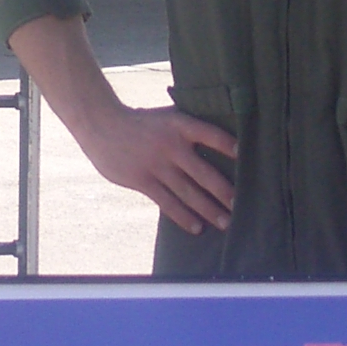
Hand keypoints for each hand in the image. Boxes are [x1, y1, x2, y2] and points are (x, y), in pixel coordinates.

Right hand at [81, 103, 238, 234]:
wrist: (102, 124)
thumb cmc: (141, 123)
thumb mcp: (166, 118)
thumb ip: (188, 130)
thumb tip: (221, 144)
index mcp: (179, 125)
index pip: (210, 134)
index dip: (227, 145)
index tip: (244, 155)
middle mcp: (170, 145)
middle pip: (204, 173)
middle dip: (224, 192)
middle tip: (240, 206)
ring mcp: (156, 164)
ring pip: (188, 193)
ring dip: (209, 210)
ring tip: (226, 223)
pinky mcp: (142, 180)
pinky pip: (167, 203)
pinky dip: (184, 217)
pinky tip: (197, 227)